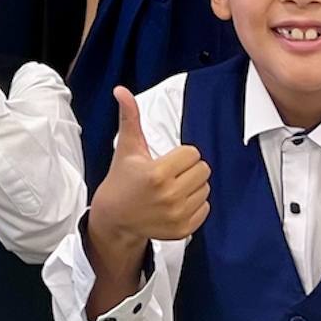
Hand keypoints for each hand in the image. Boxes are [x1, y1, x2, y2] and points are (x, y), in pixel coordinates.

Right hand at [86, 87, 210, 257]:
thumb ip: (129, 118)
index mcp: (157, 173)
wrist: (115, 217)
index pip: (193, 154)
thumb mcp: (126, 148)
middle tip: (170, 174)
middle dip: (188, 169)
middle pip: (203, 170)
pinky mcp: (183, 230)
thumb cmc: (122, 179)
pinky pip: (205, 208)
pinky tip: (176, 203)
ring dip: (192, 186)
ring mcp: (177, 215)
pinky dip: (194, 204)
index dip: (180, 154)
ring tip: (172, 188)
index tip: (165, 161)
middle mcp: (169, 196)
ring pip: (206, 189)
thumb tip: (121, 90)